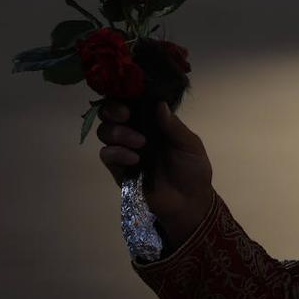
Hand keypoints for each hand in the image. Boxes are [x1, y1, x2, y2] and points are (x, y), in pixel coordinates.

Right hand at [97, 100, 213, 245]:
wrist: (188, 202)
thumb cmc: (193, 170)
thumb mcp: (190, 145)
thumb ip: (174, 126)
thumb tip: (159, 104)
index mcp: (154, 123)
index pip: (133, 102)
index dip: (126, 96)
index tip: (130, 96)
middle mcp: (136, 132)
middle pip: (111, 113)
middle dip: (113, 110)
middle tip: (125, 115)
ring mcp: (125, 149)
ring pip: (105, 131)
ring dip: (118, 133)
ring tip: (140, 143)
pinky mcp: (119, 168)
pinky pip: (106, 154)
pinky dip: (117, 153)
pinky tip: (135, 159)